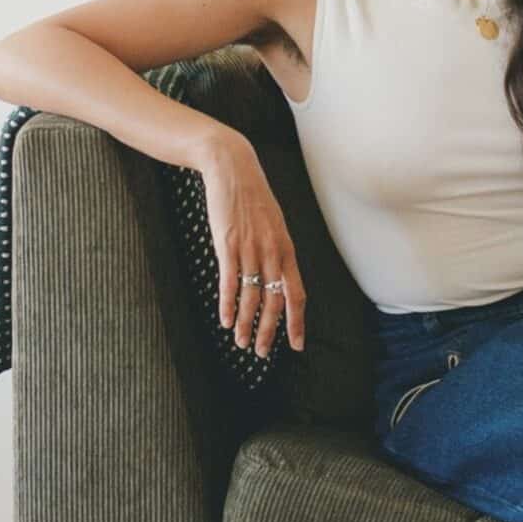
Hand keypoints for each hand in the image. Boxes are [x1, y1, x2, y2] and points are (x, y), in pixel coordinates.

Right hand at [200, 132, 306, 356]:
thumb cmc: (252, 198)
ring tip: (241, 343)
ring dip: (246, 324)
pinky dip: (228, 305)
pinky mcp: (228, 244)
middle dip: (270, 332)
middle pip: (275, 301)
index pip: (297, 293)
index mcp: (286, 248)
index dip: (297, 322)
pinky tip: (225, 321)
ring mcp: (250, 249)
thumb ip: (276, 251)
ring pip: (252, 297)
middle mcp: (272, 252)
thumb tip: (277, 278)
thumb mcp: (273, 224)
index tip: (296, 345)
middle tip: (264, 353)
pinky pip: (230, 282)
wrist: (233, 168)